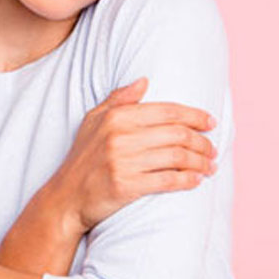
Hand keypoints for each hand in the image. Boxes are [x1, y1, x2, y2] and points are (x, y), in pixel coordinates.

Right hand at [50, 77, 218, 232]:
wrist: (66, 197)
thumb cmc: (82, 158)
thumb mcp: (93, 121)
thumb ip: (119, 99)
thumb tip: (144, 80)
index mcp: (116, 117)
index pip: (167, 111)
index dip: (194, 116)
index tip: (211, 123)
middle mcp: (120, 137)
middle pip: (176, 134)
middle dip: (202, 141)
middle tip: (213, 149)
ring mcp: (122, 162)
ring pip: (176, 158)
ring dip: (200, 162)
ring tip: (210, 166)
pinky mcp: (126, 186)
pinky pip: (167, 181)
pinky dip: (187, 180)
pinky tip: (196, 180)